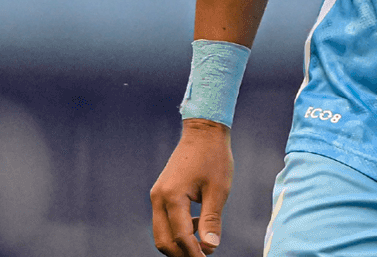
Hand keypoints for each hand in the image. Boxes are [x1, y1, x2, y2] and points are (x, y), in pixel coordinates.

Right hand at [151, 119, 232, 256]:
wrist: (203, 132)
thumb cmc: (214, 158)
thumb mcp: (219, 190)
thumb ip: (212, 220)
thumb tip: (210, 247)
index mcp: (172, 197)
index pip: (181, 236)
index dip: (194, 253)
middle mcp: (159, 198)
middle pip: (164, 241)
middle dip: (182, 254)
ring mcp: (157, 196)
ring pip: (161, 233)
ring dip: (179, 244)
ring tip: (203, 242)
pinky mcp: (160, 194)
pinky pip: (164, 221)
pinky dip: (177, 230)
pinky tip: (198, 224)